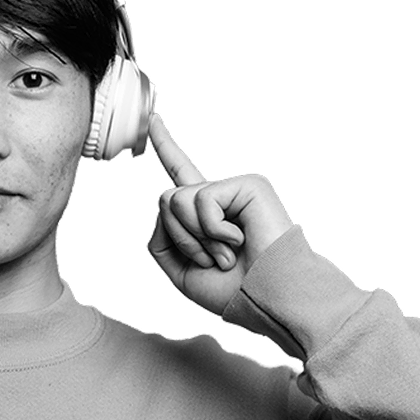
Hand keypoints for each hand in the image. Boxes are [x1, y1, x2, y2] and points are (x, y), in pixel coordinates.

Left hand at [147, 114, 293, 315]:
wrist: (264, 298)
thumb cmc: (234, 291)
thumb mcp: (181, 270)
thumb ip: (162, 239)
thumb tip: (168, 205)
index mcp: (205, 214)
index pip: (181, 174)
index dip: (166, 146)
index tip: (155, 121)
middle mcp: (219, 197)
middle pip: (167, 199)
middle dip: (181, 238)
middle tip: (213, 258)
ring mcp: (234, 188)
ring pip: (178, 199)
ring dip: (196, 238)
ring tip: (226, 252)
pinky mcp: (248, 184)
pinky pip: (203, 200)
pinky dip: (213, 229)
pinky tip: (237, 239)